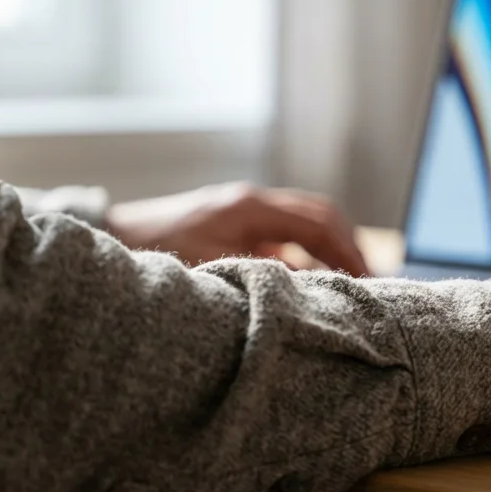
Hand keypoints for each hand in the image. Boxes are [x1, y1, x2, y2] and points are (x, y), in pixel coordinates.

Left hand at [104, 182, 369, 276]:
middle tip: (374, 282)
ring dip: (333, 250)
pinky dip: (309, 256)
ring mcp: (247, 211)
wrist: (116, 236)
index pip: (319, 224)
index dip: (349, 253)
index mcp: (250, 207)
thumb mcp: (211, 269)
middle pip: (323, 215)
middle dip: (351, 248)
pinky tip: (316, 284)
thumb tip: (310, 289)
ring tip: (354, 285)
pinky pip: (288, 236)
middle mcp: (254, 202)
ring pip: (309, 224)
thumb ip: (262, 277)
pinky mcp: (239, 225)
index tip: (369, 283)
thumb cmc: (157, 252)